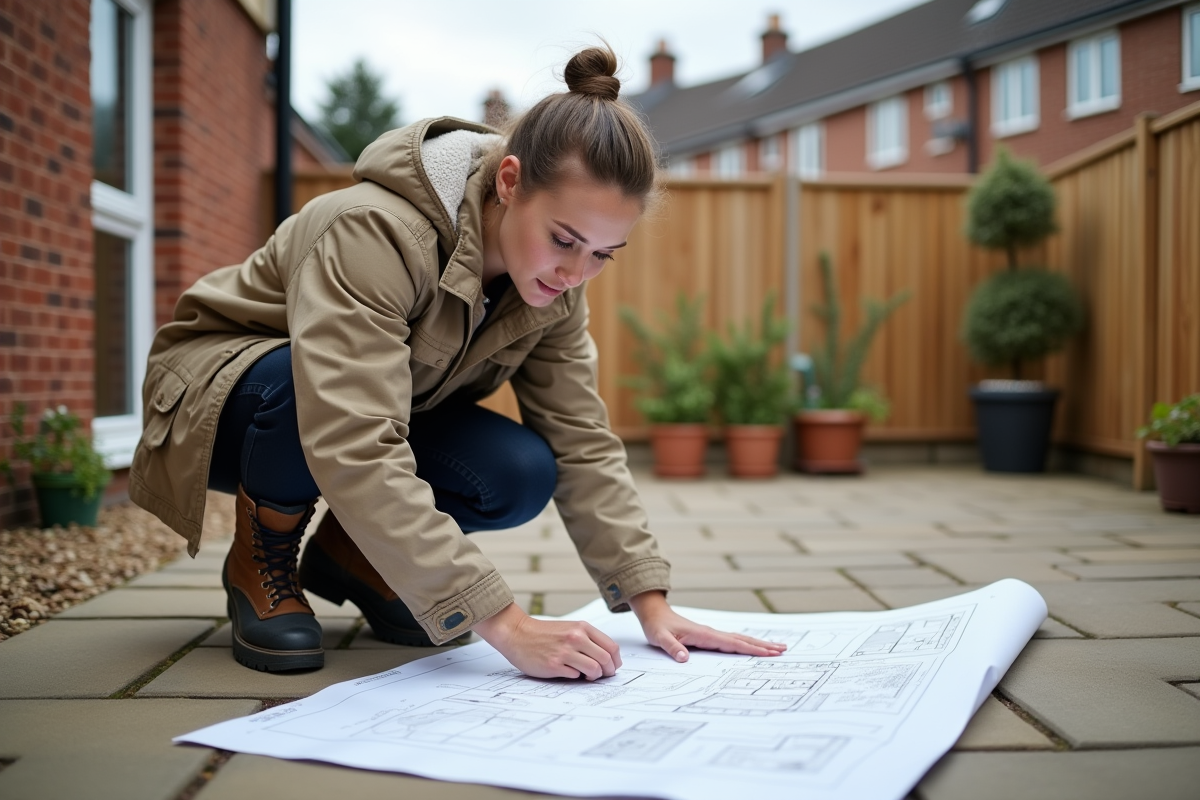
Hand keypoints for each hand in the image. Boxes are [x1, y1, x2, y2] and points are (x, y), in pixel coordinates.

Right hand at [474, 602, 622, 679]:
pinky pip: (575, 676)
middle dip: (608, 671)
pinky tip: (569, 672)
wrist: (518, 634)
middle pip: (606, 660)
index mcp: (582, 628)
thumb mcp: (570, 628)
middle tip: (603, 675)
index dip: (615, 661)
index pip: (611, 647)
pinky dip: (576, 677)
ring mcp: (565, 652)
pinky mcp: (554, 665)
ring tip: (586, 675)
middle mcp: (576, 638)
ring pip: (594, 670)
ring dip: (593, 676)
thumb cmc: (544, 633)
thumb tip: (607, 659)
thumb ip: (588, 640)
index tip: (613, 667)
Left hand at [628, 591, 786, 661]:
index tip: (769, 653)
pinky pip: (732, 641)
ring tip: (776, 647)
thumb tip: (684, 658)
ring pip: (739, 639)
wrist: (654, 613)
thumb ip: (671, 648)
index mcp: (704, 634)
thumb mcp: (660, 638)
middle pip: (742, 640)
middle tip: (784, 649)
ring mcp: (711, 633)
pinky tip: (752, 647)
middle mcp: (711, 632)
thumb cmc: (657, 626)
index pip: (732, 643)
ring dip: (758, 644)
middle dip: (763, 645)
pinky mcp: (709, 636)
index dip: (751, 649)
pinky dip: (746, 644)